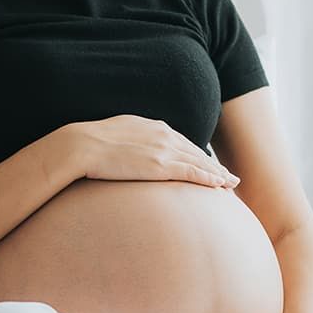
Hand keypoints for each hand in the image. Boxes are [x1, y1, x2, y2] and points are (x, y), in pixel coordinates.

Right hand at [62, 115, 238, 187]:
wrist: (82, 145)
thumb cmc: (92, 143)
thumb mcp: (119, 133)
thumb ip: (134, 139)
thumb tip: (134, 150)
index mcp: (154, 127)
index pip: (183, 143)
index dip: (197, 155)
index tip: (208, 164)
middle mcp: (164, 136)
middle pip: (196, 152)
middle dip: (214, 166)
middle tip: (229, 177)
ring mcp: (164, 150)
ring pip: (199, 163)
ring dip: (218, 175)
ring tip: (231, 184)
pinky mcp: (161, 166)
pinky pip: (192, 173)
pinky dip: (209, 179)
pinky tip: (220, 185)